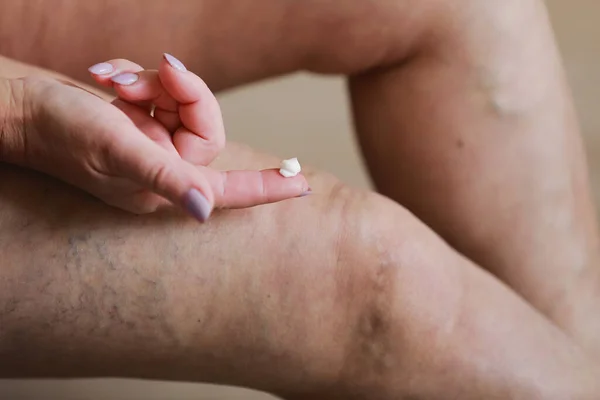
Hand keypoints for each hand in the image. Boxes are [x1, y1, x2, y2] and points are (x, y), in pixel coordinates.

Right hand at [1, 54, 309, 220]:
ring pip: (182, 100)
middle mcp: (163, 167)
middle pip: (205, 123)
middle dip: (181, 91)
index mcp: (164, 187)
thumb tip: (204, 211)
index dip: (267, 187)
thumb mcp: (117, 151)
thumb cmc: (62, 134)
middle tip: (157, 72)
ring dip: (152, 81)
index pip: (229, 191)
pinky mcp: (138, 119)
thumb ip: (164, 178)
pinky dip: (137, 77)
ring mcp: (151, 141)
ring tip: (114, 81)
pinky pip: (160, 90)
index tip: (302, 183)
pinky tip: (106, 76)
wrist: (22, 108)